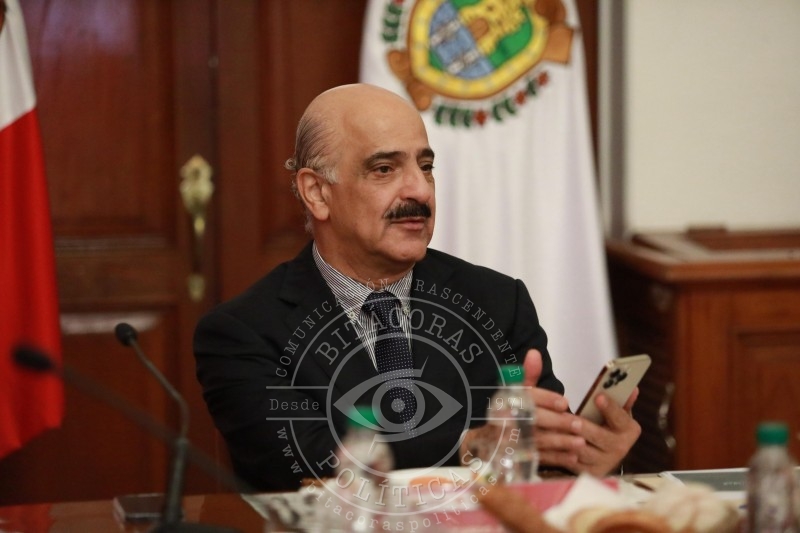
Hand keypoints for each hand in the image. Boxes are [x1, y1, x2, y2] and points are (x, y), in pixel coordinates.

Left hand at [523, 349, 640, 475]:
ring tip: (554, 428)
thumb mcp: (615, 412)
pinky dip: (559, 452)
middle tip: (571, 418)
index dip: (610, 408)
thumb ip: (620, 399)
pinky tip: (548, 441)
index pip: (620, 417)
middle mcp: (620, 448)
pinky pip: (571, 461)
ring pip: (583, 451)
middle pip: (600, 436)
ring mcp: (604, 462)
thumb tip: (632, 388)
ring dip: (567, 439)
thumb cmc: (607, 424)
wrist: (604, 452)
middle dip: (585, 427)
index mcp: (629, 430)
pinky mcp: (588, 472)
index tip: (598, 397)